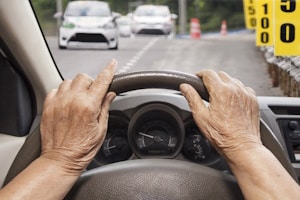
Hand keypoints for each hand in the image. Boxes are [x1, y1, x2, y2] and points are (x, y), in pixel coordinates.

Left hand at [40, 59, 116, 174]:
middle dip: (91, 82)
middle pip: (83, 77)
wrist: (61, 160)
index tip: (112, 64)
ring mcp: (58, 102)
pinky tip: (67, 103)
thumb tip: (110, 94)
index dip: (109, 70)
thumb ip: (105, 108)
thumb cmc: (81, 149)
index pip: (102, 81)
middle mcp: (72, 101)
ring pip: (68, 81)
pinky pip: (55, 89)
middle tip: (93, 94)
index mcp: (88, 106)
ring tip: (78, 99)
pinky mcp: (48, 107)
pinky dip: (63, 92)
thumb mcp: (101, 130)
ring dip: (76, 87)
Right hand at [180, 70, 261, 159]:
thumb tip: (185, 87)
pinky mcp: (253, 100)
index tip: (197, 78)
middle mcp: (235, 89)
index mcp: (221, 91)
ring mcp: (246, 94)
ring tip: (219, 98)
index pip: (208, 73)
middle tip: (206, 91)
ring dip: (224, 85)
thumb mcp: (201, 117)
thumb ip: (192, 98)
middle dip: (212, 80)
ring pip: (232, 80)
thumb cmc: (222, 136)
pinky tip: (231, 102)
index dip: (200, 74)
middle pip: (220, 75)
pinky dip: (236, 91)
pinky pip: (243, 88)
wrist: (242, 146)